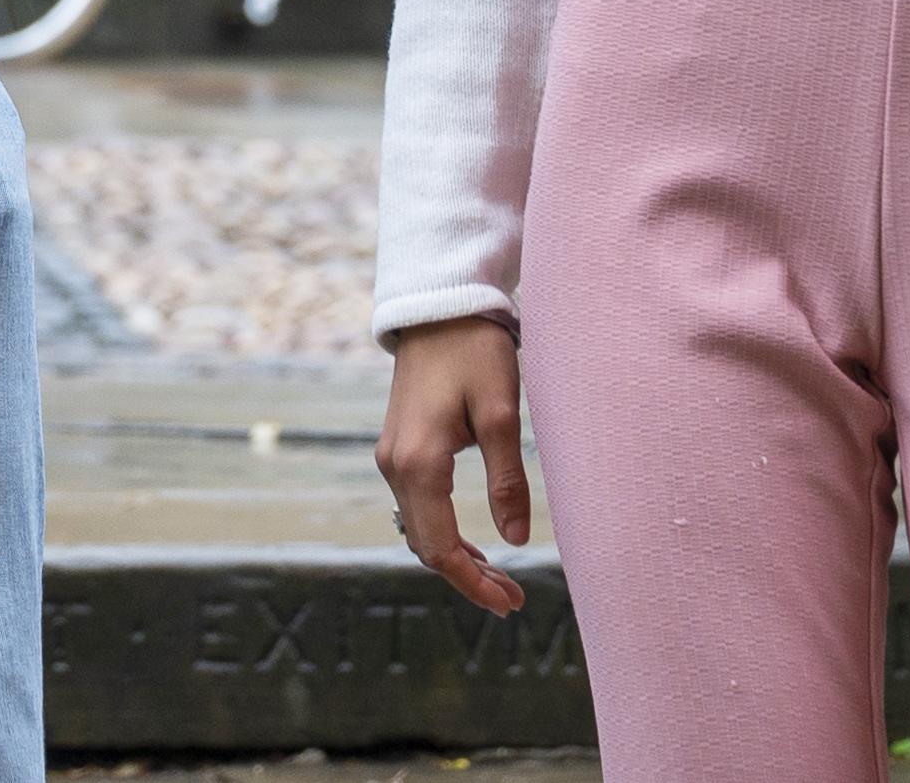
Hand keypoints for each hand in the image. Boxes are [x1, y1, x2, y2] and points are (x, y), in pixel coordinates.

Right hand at [377, 318, 536, 614]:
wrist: (440, 306)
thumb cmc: (474, 352)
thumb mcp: (502, 414)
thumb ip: (507, 481)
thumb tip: (517, 541)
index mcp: (419, 464)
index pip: (439, 548)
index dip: (473, 583)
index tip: (509, 604)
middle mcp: (395, 466)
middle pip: (425, 546)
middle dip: (467, 577)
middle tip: (512, 599)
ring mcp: (392, 456)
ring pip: (418, 528)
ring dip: (455, 558)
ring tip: (499, 579)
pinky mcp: (400, 446)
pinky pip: (416, 506)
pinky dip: (443, 532)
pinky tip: (472, 544)